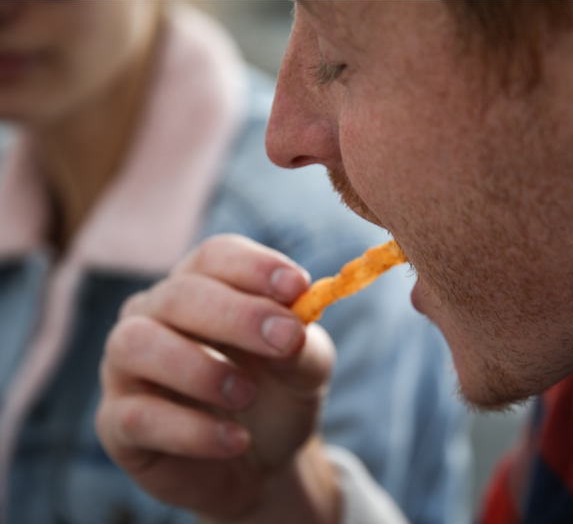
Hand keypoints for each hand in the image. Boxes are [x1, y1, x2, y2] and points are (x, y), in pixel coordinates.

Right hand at [96, 235, 339, 523]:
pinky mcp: (117, 424)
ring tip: (246, 394)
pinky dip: (191, 430)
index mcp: (203, 288)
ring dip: (199, 368)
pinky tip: (235, 441)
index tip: (297, 288)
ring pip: (135, 343)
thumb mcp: (305, 370)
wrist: (260, 465)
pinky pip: (136, 417)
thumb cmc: (276, 398)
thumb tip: (290, 329)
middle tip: (284, 340)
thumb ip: (302, 346)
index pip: (214, 257)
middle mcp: (155, 317)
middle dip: (235, 315)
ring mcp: (127, 368)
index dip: (254, 267)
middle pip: (178, 294)